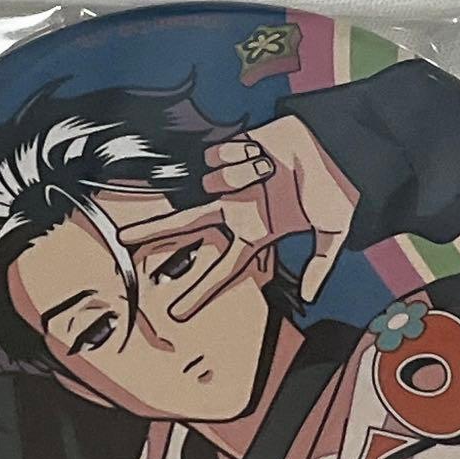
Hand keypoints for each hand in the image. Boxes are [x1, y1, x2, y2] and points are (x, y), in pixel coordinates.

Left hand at [118, 114, 358, 319]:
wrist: (337, 143)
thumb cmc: (336, 189)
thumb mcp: (334, 232)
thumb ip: (321, 264)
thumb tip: (311, 296)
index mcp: (256, 234)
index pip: (223, 270)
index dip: (200, 292)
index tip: (176, 315)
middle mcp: (236, 211)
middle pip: (185, 225)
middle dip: (153, 233)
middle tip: (122, 244)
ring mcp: (229, 182)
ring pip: (213, 182)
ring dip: (242, 176)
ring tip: (269, 171)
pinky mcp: (229, 153)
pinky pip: (219, 157)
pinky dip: (240, 155)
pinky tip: (261, 153)